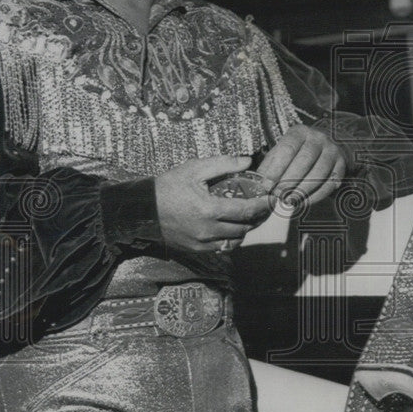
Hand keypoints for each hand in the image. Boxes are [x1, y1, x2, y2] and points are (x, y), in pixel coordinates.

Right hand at [154, 156, 271, 252]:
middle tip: (260, 206)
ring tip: (244, 217)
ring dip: (243, 230)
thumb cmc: (167, 186)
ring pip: (234, 241)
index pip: (246, 211)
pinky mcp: (195, 250)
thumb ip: (223, 164)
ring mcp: (201, 243)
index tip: (271, 199)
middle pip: (243, 228)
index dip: (262, 205)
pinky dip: (229, 239)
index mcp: (209, 209)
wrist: (142, 209)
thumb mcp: (194, 168)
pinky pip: (221, 248)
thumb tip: (247, 161)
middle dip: (255, 217)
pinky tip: (228, 227)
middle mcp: (207, 230)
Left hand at [257, 124, 346, 205]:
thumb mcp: (281, 151)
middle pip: (304, 160)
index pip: (288, 148)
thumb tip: (260, 182)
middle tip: (278, 194)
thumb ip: (270, 164)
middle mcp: (318, 138)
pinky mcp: (341, 166)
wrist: (326, 148)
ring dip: (302, 190)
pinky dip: (316, 196)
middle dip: (289, 180)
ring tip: (289, 200)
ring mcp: (332, 151)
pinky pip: (329, 183)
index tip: (267, 184)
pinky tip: (304, 202)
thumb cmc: (297, 152)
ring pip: (319, 172)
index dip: (276, 168)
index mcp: (300, 132)